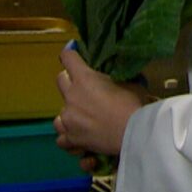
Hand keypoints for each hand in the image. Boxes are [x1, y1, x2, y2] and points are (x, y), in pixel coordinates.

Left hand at [54, 46, 146, 167]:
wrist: (133, 133)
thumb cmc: (133, 105)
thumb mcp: (130, 83)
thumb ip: (117, 78)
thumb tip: (117, 76)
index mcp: (84, 79)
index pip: (68, 58)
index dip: (70, 54)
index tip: (73, 53)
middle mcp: (71, 96)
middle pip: (60, 80)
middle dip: (69, 79)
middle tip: (82, 86)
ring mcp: (68, 119)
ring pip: (59, 112)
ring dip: (68, 111)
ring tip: (80, 117)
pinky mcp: (70, 138)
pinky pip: (61, 138)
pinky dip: (68, 136)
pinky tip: (77, 136)